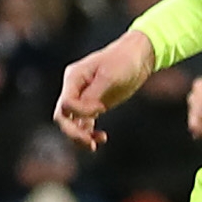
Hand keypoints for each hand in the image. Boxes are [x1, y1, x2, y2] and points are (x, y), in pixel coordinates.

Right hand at [52, 30, 157, 149]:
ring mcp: (83, 98)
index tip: (101, 108)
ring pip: (71, 123)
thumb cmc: (123, 61)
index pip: (66, 103)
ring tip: (93, 146)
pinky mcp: (93, 106)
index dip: (80, 111)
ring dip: (79, 137)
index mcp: (73, 78)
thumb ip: (93, 96)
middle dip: (73, 132)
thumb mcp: (109, 77)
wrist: (138, 56)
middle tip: (88, 143)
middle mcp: (74, 89)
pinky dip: (90, 133)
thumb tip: (85, 114)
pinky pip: (84, 124)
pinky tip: (102, 138)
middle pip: (63, 116)